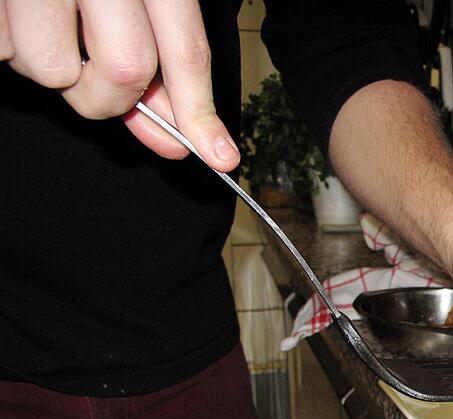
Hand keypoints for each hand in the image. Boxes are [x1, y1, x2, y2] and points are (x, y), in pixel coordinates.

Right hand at [0, 0, 237, 170]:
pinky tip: (18, 16)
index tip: (219, 156)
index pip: (185, 51)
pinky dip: (9, 47)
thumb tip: (174, 135)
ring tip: (47, 28)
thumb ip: (156, 60)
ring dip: (51, 70)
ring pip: (53, 70)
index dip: (200, 112)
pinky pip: (2, 49)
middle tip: (100, 88)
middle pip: (125, 71)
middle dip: (114, 100)